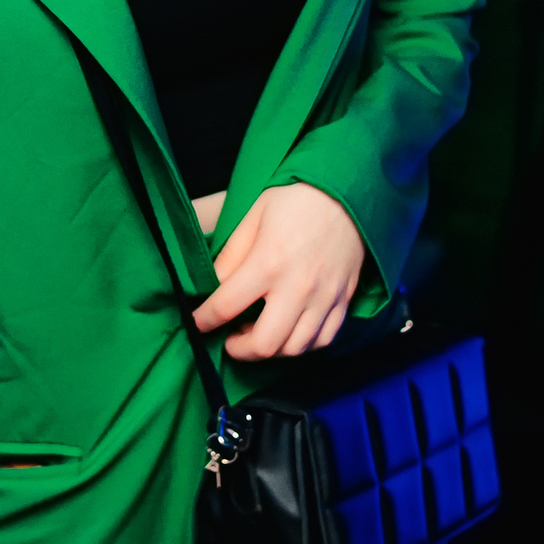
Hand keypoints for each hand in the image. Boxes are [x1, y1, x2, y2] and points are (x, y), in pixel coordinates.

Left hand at [192, 182, 364, 360]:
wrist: (346, 192)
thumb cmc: (296, 200)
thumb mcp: (253, 216)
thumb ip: (231, 254)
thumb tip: (214, 286)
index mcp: (268, 262)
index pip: (226, 306)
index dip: (204, 320)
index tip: (198, 323)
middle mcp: (297, 287)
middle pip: (264, 344)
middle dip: (239, 350)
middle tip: (230, 340)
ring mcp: (324, 297)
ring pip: (294, 349)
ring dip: (270, 351)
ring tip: (258, 335)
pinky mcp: (343, 300)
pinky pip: (323, 341)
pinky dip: (302, 346)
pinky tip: (289, 333)